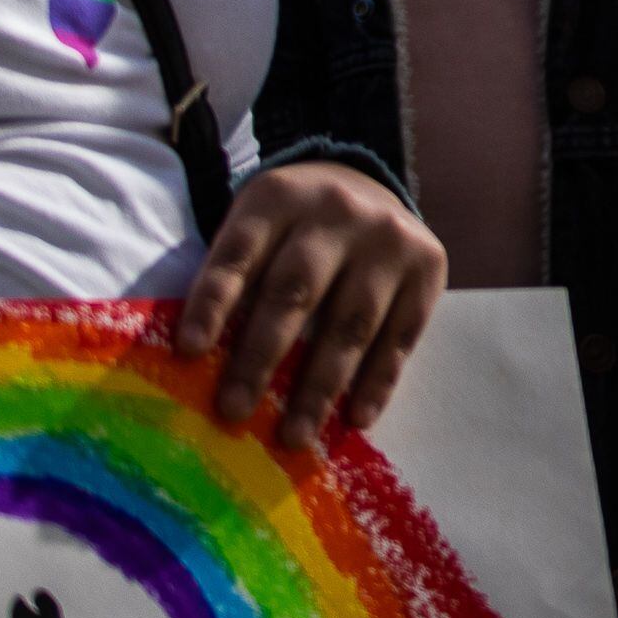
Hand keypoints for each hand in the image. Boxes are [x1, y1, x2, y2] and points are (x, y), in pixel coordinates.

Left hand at [178, 161, 446, 452]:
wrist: (365, 182)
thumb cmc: (290, 230)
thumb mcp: (256, 229)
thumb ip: (233, 281)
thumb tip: (197, 368)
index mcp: (278, 198)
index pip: (238, 255)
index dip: (213, 304)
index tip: (189, 353)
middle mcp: (336, 209)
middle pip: (294, 291)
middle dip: (261, 357)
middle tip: (234, 411)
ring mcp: (388, 236)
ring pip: (350, 320)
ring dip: (320, 386)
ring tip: (295, 435)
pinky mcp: (428, 264)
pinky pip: (402, 333)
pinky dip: (378, 380)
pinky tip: (356, 419)